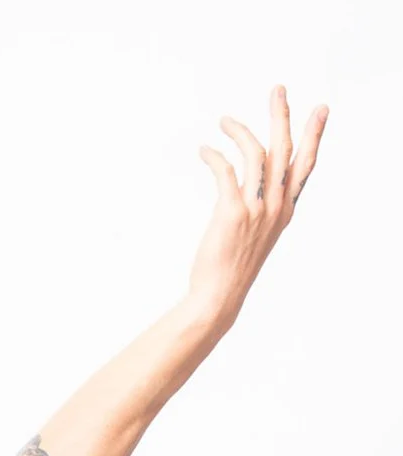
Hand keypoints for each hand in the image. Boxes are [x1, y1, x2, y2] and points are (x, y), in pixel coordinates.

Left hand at [186, 87, 328, 323]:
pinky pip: (226, 171)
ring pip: (256, 153)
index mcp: (285, 209)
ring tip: (224, 121)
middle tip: (277, 90)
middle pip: (284, 149)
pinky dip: (215, 155)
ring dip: (239, 131)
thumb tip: (256, 186)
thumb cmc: (234, 266)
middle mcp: (276, 205)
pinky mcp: (233, 212)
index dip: (314, 135)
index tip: (320, 109)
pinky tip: (205, 150)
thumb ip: (265, 208)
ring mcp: (256, 209)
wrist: (220, 295)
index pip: (305, 165)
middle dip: (281, 115)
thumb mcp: (259, 234)